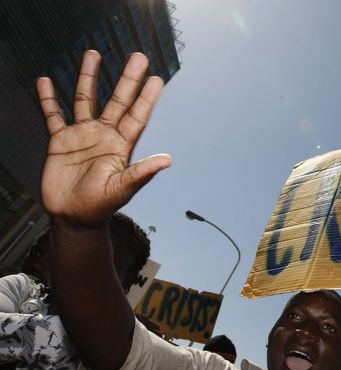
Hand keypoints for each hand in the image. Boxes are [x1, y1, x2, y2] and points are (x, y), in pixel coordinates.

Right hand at [36, 50, 170, 226]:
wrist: (73, 218)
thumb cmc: (99, 207)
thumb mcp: (122, 190)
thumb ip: (142, 173)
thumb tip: (167, 160)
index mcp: (120, 146)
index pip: (137, 116)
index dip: (146, 98)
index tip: (156, 78)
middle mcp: (104, 136)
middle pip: (117, 101)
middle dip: (127, 79)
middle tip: (138, 57)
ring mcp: (82, 136)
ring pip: (86, 100)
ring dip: (88, 77)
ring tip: (93, 54)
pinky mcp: (60, 142)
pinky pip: (53, 115)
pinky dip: (48, 99)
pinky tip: (46, 82)